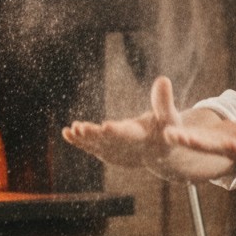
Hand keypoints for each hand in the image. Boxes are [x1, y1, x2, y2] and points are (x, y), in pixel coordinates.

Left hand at [62, 76, 181, 169]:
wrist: (157, 155)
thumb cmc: (165, 132)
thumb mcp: (169, 117)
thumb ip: (164, 101)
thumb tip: (163, 79)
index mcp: (141, 139)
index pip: (128, 135)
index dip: (117, 131)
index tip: (106, 126)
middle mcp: (124, 148)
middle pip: (107, 140)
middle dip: (94, 135)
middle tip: (80, 127)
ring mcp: (113, 152)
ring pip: (95, 145)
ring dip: (83, 138)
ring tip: (72, 129)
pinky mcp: (105, 152)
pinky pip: (90, 147)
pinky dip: (79, 141)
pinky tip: (66, 133)